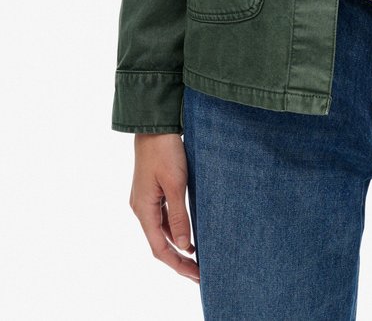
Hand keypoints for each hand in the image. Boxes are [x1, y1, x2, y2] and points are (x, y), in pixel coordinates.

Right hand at [130, 133, 199, 281]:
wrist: (154, 124)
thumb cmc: (165, 151)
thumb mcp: (176, 184)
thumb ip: (179, 216)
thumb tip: (183, 246)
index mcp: (144, 210)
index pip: (160, 249)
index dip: (178, 265)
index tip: (197, 275)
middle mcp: (141, 208)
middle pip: (159, 243)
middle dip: (179, 259)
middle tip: (200, 271)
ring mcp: (145, 199)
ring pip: (160, 231)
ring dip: (177, 244)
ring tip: (198, 256)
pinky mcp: (151, 190)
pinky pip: (162, 217)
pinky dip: (174, 228)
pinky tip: (188, 231)